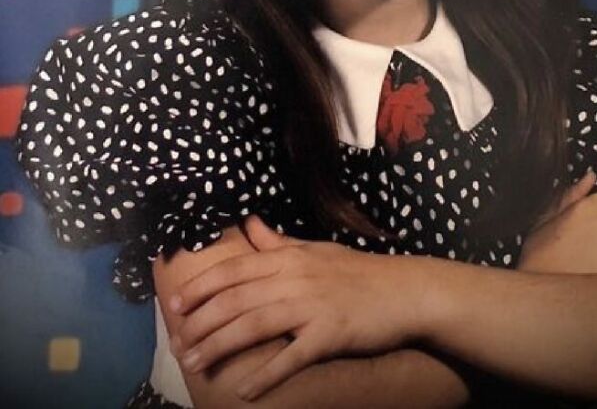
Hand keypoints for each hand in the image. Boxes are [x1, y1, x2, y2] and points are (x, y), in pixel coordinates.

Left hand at [169, 216, 419, 398]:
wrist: (404, 290)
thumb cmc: (356, 271)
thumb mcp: (314, 249)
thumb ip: (277, 242)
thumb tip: (247, 223)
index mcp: (289, 257)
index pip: (234, 269)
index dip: (201, 286)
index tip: (174, 304)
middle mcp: (295, 278)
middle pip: (237, 298)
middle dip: (201, 321)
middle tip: (177, 343)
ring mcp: (312, 306)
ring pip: (254, 325)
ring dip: (220, 345)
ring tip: (195, 363)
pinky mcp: (330, 334)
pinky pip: (292, 356)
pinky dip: (267, 374)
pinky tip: (244, 391)